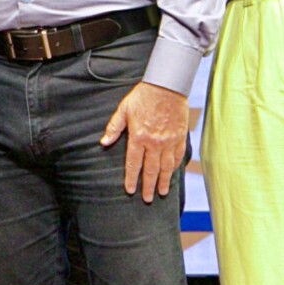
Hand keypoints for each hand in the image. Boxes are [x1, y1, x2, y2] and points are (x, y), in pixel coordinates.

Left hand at [100, 81, 188, 202]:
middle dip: (148, 186)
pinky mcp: (180, 137)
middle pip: (150, 170)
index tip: (130, 190)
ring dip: (163, 181)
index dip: (131, 179)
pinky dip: (175, 166)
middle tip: (147, 199)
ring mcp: (169, 141)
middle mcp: (154, 142)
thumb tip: (103, 142)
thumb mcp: (124, 109)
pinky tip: (172, 173)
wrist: (167, 85)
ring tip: (161, 193)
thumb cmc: (143, 96)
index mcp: (138, 137)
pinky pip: (178, 156)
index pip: (133, 163)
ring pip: (166, 167)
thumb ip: (114, 127)